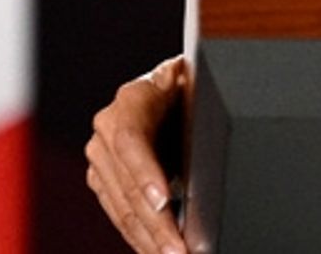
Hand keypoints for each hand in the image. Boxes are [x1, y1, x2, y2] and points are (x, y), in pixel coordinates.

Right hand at [87, 55, 188, 253]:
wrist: (171, 88)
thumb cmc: (191, 84)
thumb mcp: (197, 84)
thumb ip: (198, 100)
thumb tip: (218, 125)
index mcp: (131, 98)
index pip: (130, 140)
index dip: (145, 173)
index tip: (164, 202)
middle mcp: (107, 127)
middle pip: (126, 183)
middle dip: (154, 222)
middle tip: (177, 248)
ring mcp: (101, 156)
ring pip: (121, 207)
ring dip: (147, 238)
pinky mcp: (102, 180)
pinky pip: (119, 214)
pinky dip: (139, 237)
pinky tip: (156, 251)